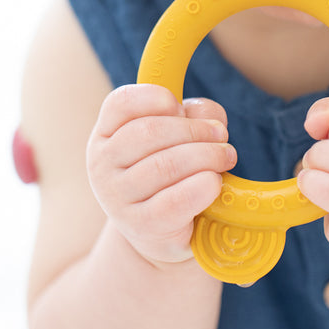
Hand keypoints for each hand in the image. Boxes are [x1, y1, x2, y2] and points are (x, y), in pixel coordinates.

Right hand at [86, 84, 236, 265]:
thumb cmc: (171, 173)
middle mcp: (102, 164)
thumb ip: (195, 114)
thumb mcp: (178, 136)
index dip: (155, 97)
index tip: (180, 106)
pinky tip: (215, 182)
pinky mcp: (141, 225)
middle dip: (196, 129)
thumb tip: (209, 117)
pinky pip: (175, 201)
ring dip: (208, 156)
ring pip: (166, 165)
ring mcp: (116, 198)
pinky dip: (203, 186)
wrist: (161, 231)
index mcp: (106, 133)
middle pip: (149, 132)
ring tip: (226, 156)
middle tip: (221, 134)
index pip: (121, 103)